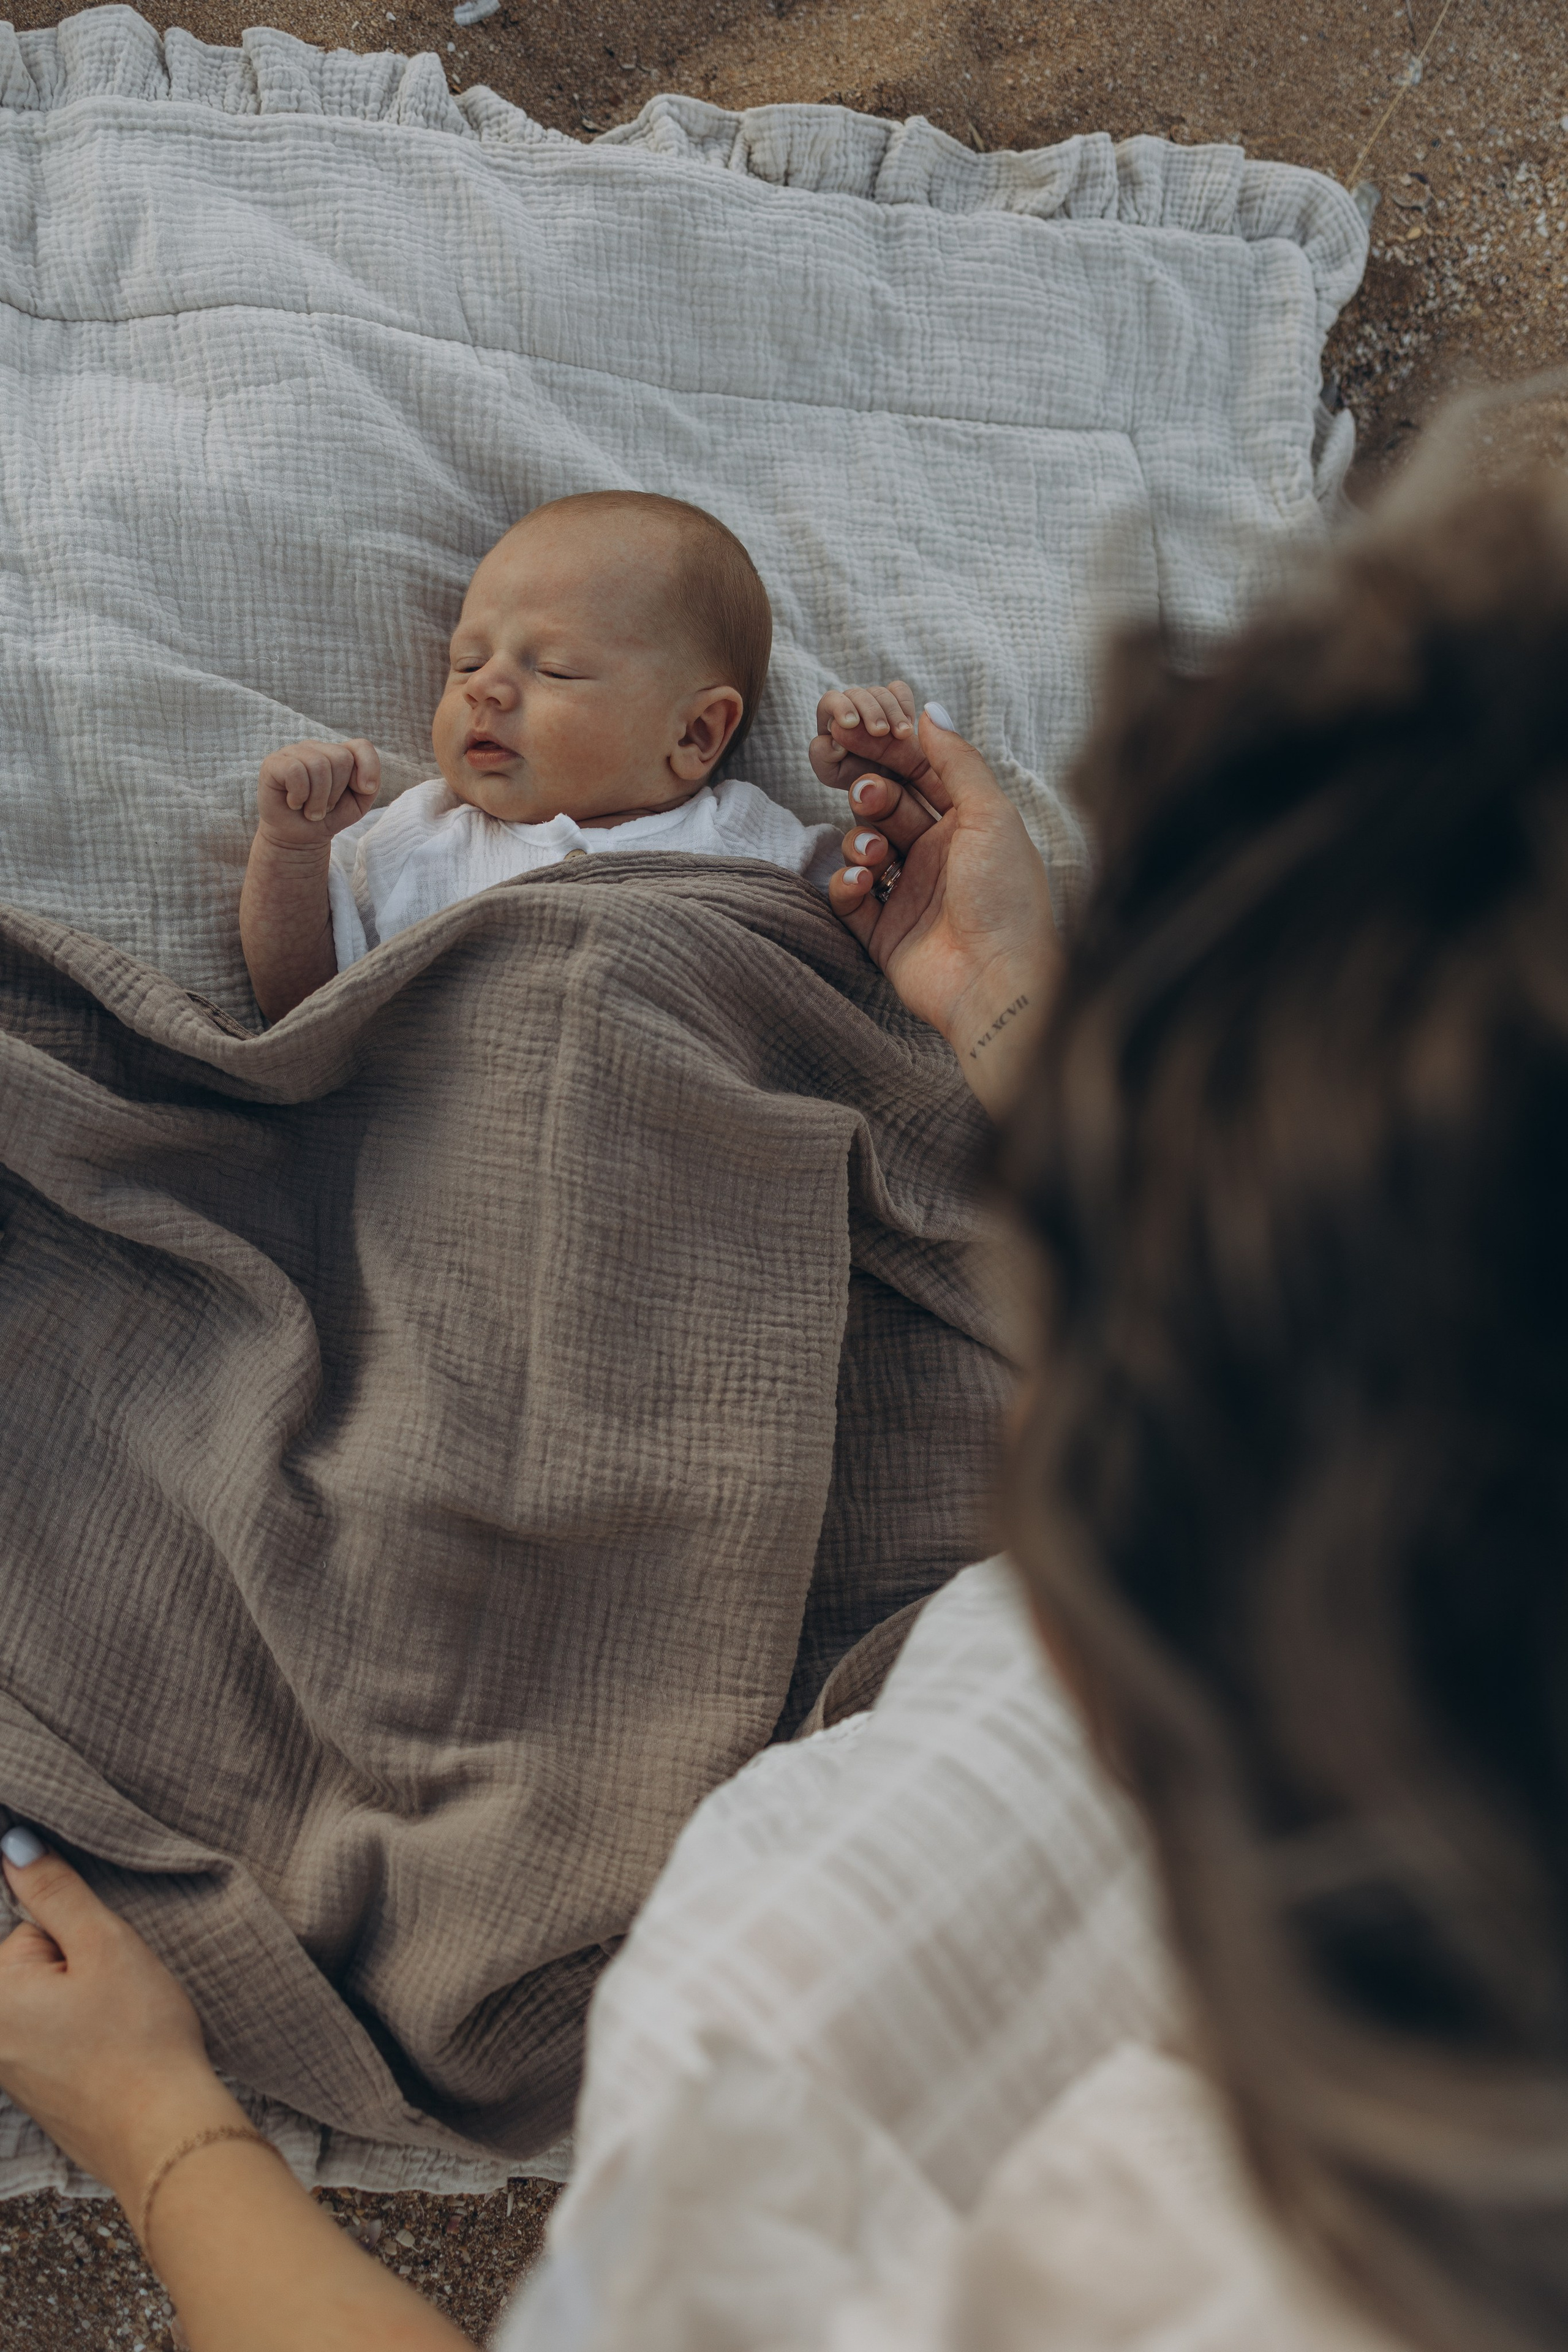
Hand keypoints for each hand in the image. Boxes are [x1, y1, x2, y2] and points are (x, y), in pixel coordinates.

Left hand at [0, 1832, 469, 2347]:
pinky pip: (59, 2043)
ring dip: (87, 2004)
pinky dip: (89, 2040)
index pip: (28, 1928)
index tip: (108, 1963)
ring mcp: (11, 2074)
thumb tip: (13, 1844)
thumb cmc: (139, 2038)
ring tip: (127, 2023)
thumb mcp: (104, 1943)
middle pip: (36, 1968)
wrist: (164, 2136)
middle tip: (121, 1992)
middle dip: (80, 1970)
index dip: (78, 1934)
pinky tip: (121, 2052)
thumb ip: (56, 1890)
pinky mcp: (38, 2099)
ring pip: (52, 2005)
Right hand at [257, 738, 380, 849]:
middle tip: (324, 806)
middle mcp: (315, 748)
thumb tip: (363, 781)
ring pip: (318, 765)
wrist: (299, 838)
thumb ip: (370, 785)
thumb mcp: (358, 803)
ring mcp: (293, 752)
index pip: (361, 746)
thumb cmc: (328, 817)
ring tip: (310, 809)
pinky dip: (299, 795)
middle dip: (337, 792)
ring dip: (318, 799)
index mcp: (337, 753)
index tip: (363, 790)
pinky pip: (295, 771)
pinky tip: (294, 803)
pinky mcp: (273, 763)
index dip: (368, 767)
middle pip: (341, 758)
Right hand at [816, 693, 1060, 1117]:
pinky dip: (848, 883)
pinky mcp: (883, 931)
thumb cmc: (1006, 898)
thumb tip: (930, 709)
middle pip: (886, 805)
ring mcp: (909, 892)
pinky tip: (865, 884)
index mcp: (969, 824)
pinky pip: (849, 895)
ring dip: (859, 840)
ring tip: (876, 855)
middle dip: (872, 794)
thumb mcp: (990, 815)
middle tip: (868, 796)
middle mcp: (937, 855)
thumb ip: (957, 760)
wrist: (996, 982)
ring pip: (862, 846)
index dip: (889, 751)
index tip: (856, 732)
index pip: (920, 773)